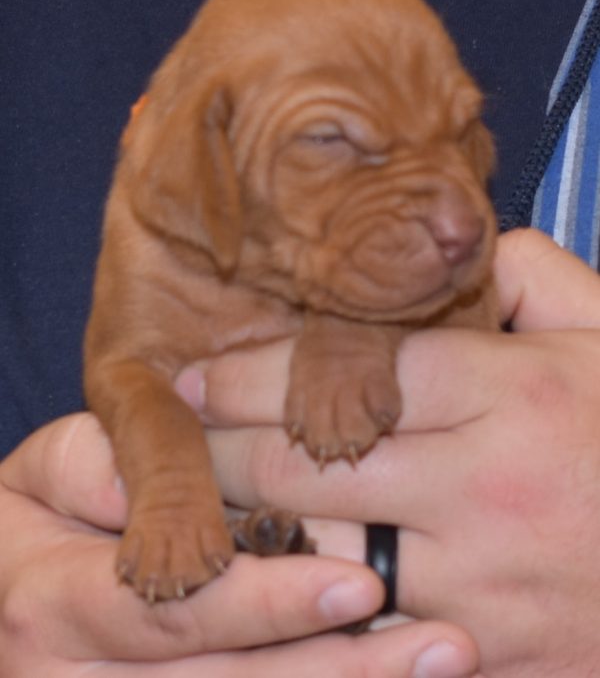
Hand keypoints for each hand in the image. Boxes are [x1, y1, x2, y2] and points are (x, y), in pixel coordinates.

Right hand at [0, 413, 479, 676]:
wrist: (14, 573)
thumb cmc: (42, 503)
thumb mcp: (59, 464)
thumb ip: (114, 464)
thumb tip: (195, 489)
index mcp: (52, 608)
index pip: (172, 611)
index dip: (262, 604)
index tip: (354, 583)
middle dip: (338, 668)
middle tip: (441, 644)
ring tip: (442, 662)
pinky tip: (392, 674)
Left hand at [185, 229, 599, 676]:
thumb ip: (528, 274)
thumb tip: (455, 246)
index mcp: (514, 393)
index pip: (350, 374)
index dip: (257, 373)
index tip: (198, 375)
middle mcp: (487, 485)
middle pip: (309, 461)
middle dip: (219, 446)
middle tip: (172, 431)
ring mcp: (481, 582)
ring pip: (317, 551)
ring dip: (248, 524)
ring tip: (198, 498)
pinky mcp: (483, 653)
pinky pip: (362, 628)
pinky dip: (305, 600)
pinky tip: (264, 575)